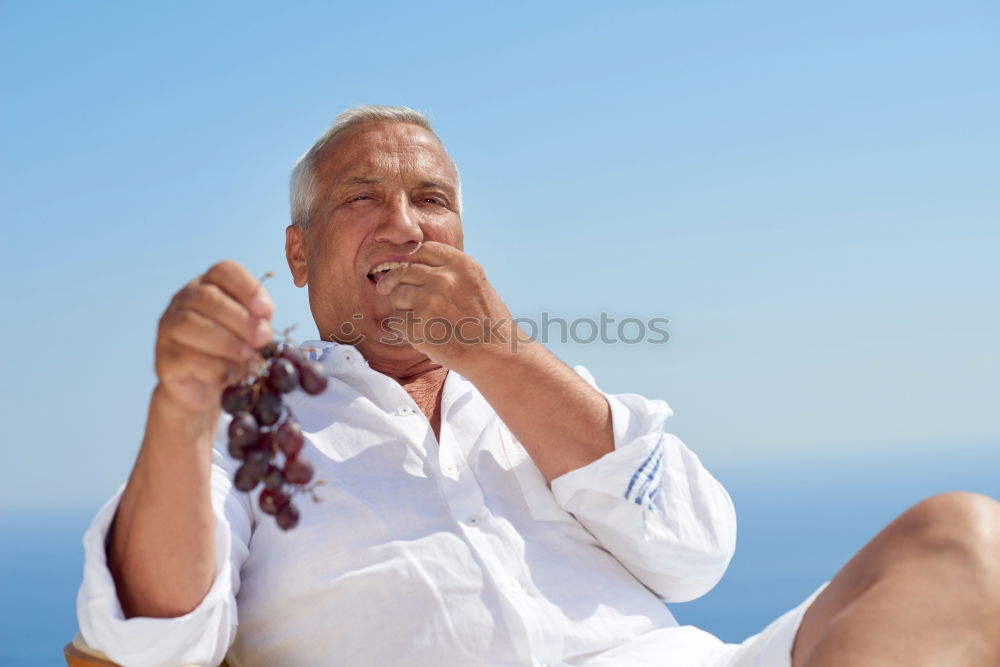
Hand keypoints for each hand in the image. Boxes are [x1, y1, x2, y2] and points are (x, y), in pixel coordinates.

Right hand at [154, 260, 273, 414]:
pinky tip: (229, 374)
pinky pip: (188, 359)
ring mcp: (168, 329)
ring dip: (227, 342)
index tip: (266, 311)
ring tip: (246, 355)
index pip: (223, 271)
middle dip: (241, 319)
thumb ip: (257, 324)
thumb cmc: (229, 354)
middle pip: (207, 297)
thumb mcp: (249, 333)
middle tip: (262, 338)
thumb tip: (262, 328)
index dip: (248, 287)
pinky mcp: (164, 360)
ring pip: (191, 324)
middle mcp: (182, 302)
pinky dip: (216, 368)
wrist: (201, 391)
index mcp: (207, 286)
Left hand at [374, 242, 519, 370]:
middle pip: (403, 271)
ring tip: (420, 321)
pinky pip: (395, 321)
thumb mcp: (476, 284)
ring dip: (401, 307)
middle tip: (391, 293)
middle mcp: (444, 278)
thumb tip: (413, 266)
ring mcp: (430, 302)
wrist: (499, 356)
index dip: (410, 261)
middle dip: (396, 283)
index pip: (422, 250)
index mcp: (461, 264)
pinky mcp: (419, 327)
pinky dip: (402, 330)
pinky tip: (421, 335)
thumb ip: (449, 272)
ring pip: (396, 295)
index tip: (406, 272)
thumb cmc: (488, 323)